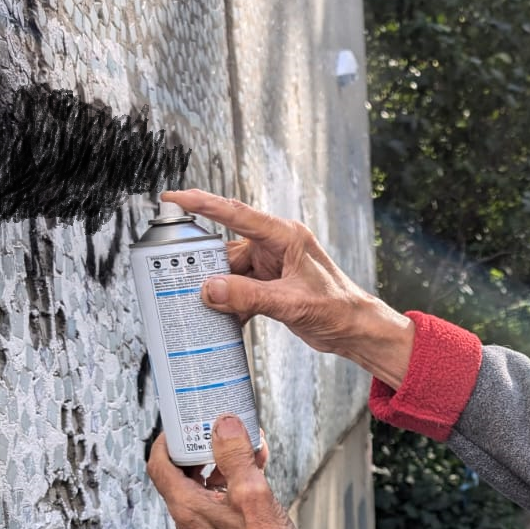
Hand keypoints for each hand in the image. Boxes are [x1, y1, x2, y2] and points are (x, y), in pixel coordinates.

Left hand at [146, 414, 311, 528]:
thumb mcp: (251, 492)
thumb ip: (234, 456)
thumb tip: (222, 424)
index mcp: (187, 507)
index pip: (159, 464)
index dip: (168, 439)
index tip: (184, 422)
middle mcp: (190, 516)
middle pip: (180, 470)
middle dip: (198, 444)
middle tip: (215, 426)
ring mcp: (205, 524)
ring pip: (201, 481)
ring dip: (220, 459)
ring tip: (243, 442)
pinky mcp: (221, 528)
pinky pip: (217, 494)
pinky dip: (231, 476)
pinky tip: (255, 465)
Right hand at [161, 189, 414, 387]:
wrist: (356, 330)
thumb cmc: (337, 308)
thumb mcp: (291, 303)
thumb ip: (249, 296)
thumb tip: (210, 290)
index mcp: (285, 236)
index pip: (236, 214)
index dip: (202, 203)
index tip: (173, 198)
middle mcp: (277, 246)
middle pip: (228, 251)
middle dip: (208, 270)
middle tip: (185, 284)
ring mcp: (272, 265)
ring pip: (231, 274)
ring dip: (221, 293)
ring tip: (209, 310)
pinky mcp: (271, 285)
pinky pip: (240, 290)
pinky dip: (232, 305)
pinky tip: (227, 321)